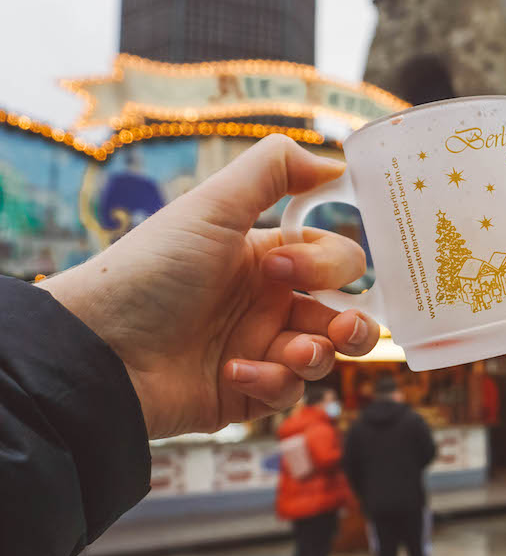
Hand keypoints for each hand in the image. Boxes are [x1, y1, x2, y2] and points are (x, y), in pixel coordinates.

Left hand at [39, 135, 380, 438]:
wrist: (99, 349)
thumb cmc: (150, 272)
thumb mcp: (210, 207)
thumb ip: (273, 170)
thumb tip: (336, 162)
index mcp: (267, 259)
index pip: (335, 260)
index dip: (328, 264)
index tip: (286, 269)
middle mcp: (269, 303)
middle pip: (346, 313)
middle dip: (355, 322)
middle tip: (338, 326)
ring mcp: (259, 349)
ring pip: (326, 357)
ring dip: (319, 355)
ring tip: (292, 354)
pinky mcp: (246, 393)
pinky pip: (288, 393)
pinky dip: (271, 383)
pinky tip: (232, 373)